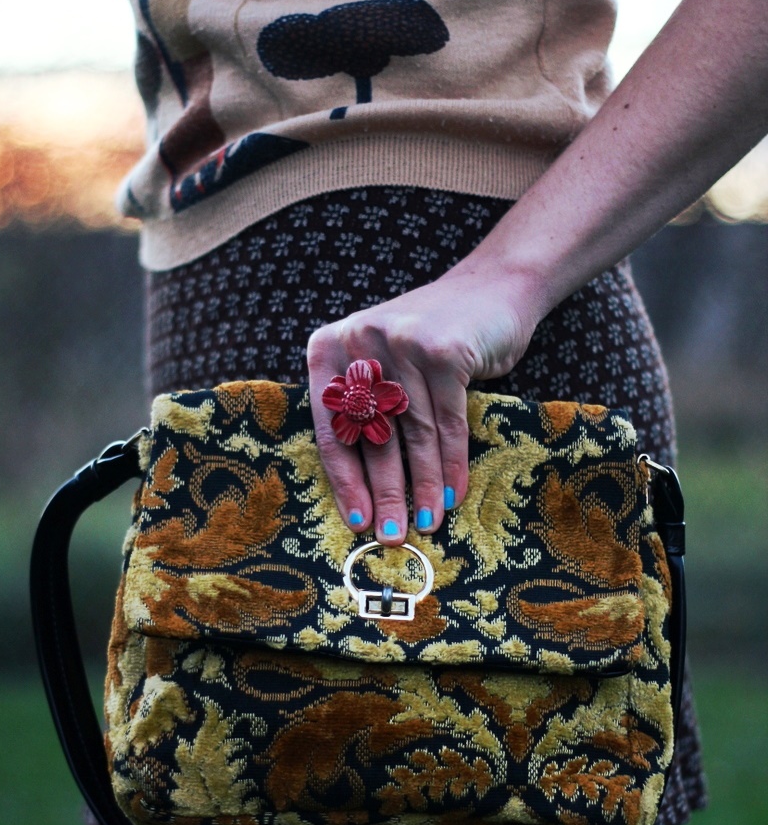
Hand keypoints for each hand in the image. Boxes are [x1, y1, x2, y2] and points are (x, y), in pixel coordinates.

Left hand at [307, 266, 535, 544]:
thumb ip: (367, 411)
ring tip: (425, 524)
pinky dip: (451, 465)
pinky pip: (448, 424)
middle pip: (371, 436)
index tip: (358, 521)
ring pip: (412, 435)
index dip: (345, 481)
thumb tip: (365, 492)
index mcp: (329, 347)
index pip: (332, 428)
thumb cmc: (433, 341)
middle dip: (384, 493)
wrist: (494, 289)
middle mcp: (359, 340)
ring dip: (420, 488)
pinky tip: (450, 495)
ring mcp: (402, 343)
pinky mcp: (443, 351)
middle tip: (391, 535)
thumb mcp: (386, 365)